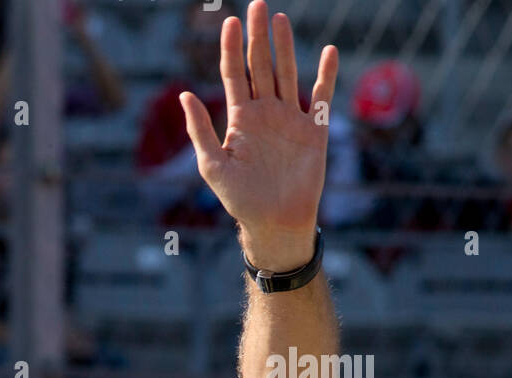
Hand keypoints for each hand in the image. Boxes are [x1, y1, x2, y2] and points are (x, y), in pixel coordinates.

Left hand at [179, 1, 337, 270]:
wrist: (274, 221)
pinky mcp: (315, 130)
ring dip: (284, 47)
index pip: (233, 75)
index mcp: (239, 119)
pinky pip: (322, 97)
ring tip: (278, 19)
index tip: (229, 21)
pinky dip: (326, 75)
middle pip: (260, 66)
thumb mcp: (212, 165)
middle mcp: (265, 113)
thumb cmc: (239, 199)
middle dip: (256, 37)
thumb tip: (185, 94)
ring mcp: (290, 119)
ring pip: (287, 73)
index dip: (230, 49)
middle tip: (256, 4)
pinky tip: (326, 51)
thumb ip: (199, 130)